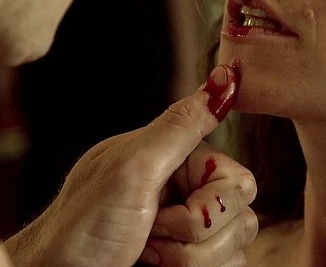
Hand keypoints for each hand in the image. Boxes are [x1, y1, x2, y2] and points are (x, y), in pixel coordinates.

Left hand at [5, 64, 257, 266]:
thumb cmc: (83, 228)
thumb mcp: (132, 168)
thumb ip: (181, 126)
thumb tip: (225, 77)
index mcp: (180, 161)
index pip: (239, 182)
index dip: (206, 206)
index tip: (160, 209)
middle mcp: (190, 194)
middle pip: (241, 219)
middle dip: (194, 238)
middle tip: (147, 234)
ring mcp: (192, 234)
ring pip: (235, 252)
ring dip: (188, 262)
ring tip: (146, 254)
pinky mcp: (192, 263)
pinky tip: (155, 266)